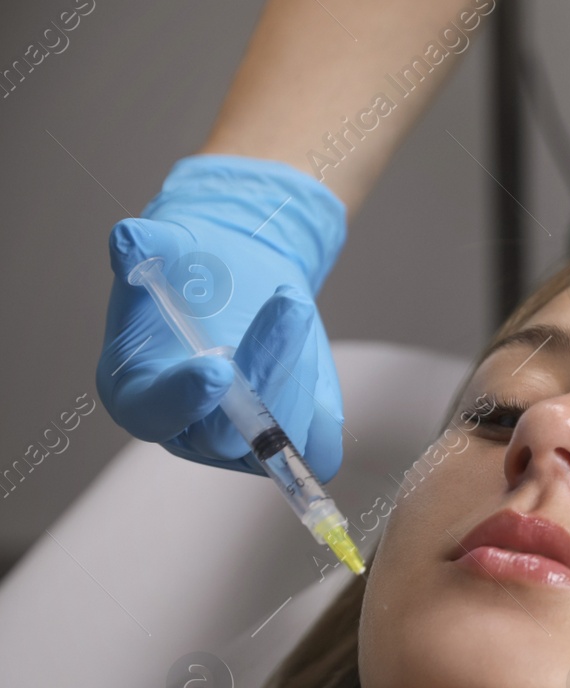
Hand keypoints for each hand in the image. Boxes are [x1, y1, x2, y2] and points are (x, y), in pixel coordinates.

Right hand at [97, 154, 347, 478]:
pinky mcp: (286, 439)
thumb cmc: (192, 266)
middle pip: (224, 436)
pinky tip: (308, 356)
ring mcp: (238, 443)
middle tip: (290, 307)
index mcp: (136, 395)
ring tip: (292, 305)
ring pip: (279, 436)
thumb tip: (128, 241)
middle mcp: (186, 431)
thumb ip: (148, 248)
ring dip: (296, 373)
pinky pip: (319, 447)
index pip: (153, 414)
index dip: (183, 397)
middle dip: (263, 377)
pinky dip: (323, 408)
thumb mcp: (169, 247)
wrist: (240, 274)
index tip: (217, 367)